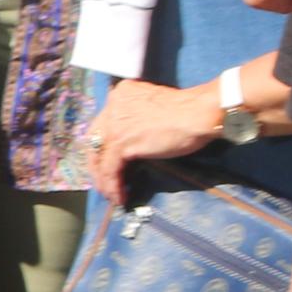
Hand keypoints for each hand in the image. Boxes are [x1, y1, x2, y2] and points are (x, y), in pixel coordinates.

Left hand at [84, 79, 225, 199]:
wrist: (198, 113)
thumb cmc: (187, 112)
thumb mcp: (153, 109)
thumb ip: (138, 120)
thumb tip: (133, 143)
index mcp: (121, 94)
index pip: (102, 124)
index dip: (103, 145)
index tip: (108, 160)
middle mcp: (113, 106)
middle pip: (93, 140)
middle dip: (97, 164)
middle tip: (104, 181)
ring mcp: (116, 125)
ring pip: (99, 157)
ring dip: (103, 180)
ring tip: (111, 195)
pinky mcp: (123, 143)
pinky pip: (110, 169)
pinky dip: (113, 186)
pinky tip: (119, 196)